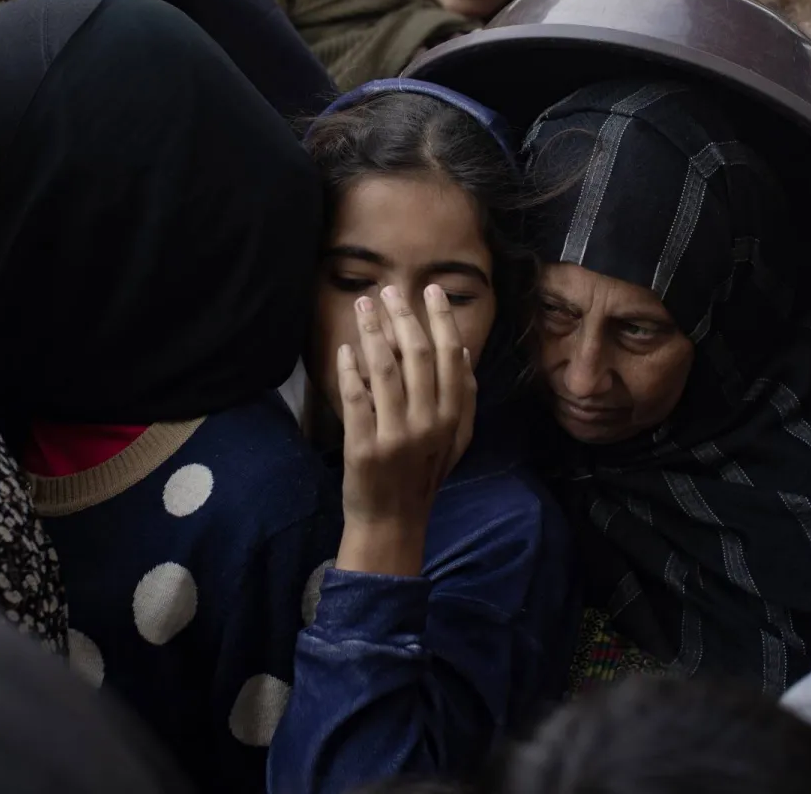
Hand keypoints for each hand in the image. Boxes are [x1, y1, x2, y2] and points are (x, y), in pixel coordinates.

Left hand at [335, 285, 476, 576]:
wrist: (394, 521)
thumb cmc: (424, 474)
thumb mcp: (457, 439)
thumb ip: (465, 398)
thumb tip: (463, 351)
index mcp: (453, 417)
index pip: (449, 356)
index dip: (440, 319)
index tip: (430, 290)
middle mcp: (428, 423)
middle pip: (415, 355)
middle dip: (402, 315)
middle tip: (389, 290)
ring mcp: (395, 435)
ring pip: (383, 370)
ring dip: (372, 331)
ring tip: (363, 305)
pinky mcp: (363, 446)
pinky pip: (355, 398)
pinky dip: (349, 369)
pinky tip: (345, 348)